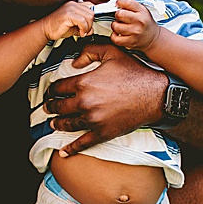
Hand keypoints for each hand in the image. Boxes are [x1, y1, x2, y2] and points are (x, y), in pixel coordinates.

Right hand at [39, 0, 94, 41]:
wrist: (45, 29)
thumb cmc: (57, 27)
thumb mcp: (74, 26)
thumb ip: (83, 26)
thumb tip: (91, 30)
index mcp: (74, 5)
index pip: (90, 6)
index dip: (92, 18)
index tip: (89, 26)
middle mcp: (73, 4)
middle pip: (91, 12)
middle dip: (90, 24)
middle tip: (85, 31)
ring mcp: (70, 8)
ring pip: (89, 16)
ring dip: (87, 27)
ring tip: (82, 32)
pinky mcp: (68, 14)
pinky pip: (82, 21)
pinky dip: (84, 29)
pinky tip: (79, 33)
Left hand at [43, 41, 166, 156]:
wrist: (155, 95)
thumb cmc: (134, 72)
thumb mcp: (112, 52)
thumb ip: (90, 51)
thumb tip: (73, 62)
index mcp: (83, 82)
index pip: (58, 88)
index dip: (52, 90)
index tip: (50, 92)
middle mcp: (84, 102)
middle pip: (59, 107)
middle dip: (51, 107)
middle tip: (47, 107)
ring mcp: (93, 120)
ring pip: (67, 124)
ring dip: (57, 124)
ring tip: (53, 123)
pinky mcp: (102, 133)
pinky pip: (82, 143)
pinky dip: (71, 148)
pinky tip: (63, 152)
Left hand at [109, 0, 158, 50]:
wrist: (153, 38)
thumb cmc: (145, 22)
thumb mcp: (142, 10)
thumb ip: (131, 6)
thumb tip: (116, 2)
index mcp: (142, 11)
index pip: (127, 2)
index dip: (119, 2)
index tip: (118, 4)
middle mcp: (140, 21)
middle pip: (119, 14)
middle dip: (117, 15)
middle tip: (120, 18)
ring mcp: (136, 32)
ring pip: (116, 26)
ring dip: (115, 26)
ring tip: (120, 26)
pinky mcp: (131, 42)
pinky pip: (115, 39)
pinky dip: (114, 36)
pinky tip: (118, 34)